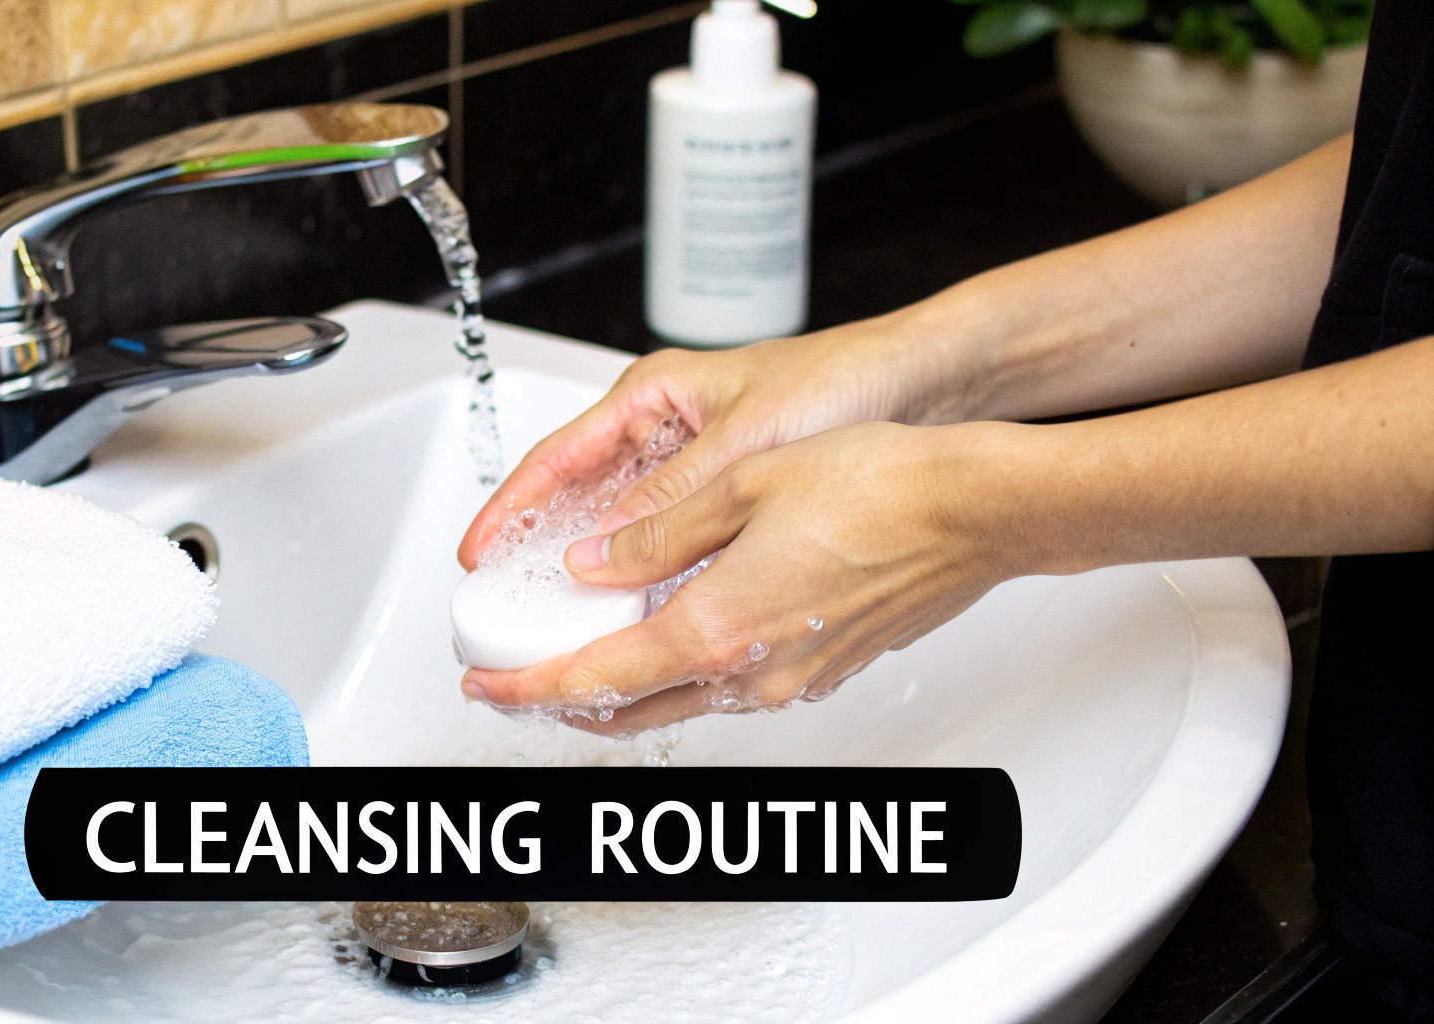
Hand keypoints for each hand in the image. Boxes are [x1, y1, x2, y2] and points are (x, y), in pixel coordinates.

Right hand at [456, 310, 966, 570]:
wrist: (926, 385)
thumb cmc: (842, 379)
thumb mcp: (742, 444)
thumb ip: (669, 500)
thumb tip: (600, 552)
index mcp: (652, 398)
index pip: (557, 460)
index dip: (510, 510)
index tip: (476, 554)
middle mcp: (667, 436)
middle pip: (579, 501)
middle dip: (539, 552)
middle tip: (504, 604)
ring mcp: (696, 471)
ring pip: (623, 532)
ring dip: (594, 573)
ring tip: (560, 622)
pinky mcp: (731, 501)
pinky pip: (671, 548)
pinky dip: (650, 580)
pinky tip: (640, 616)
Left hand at [460, 421, 1034, 733]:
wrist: (974, 513)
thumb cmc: (879, 489)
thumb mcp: (742, 486)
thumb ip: (656, 532)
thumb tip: (594, 562)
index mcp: (716, 629)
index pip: (593, 680)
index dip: (527, 688)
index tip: (484, 685)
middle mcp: (750, 674)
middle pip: (628, 712)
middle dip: (558, 702)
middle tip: (512, 680)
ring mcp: (789, 682)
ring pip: (678, 705)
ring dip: (617, 692)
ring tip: (575, 658)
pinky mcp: (819, 671)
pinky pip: (727, 688)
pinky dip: (677, 676)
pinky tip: (666, 637)